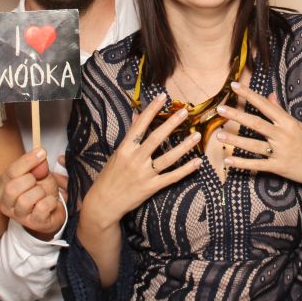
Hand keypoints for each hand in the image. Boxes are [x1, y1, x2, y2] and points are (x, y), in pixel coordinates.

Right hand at [0, 148, 65, 239]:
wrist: (52, 210)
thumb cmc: (41, 190)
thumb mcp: (39, 174)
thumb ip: (38, 165)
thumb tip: (39, 155)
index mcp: (2, 187)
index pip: (10, 172)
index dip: (28, 161)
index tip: (41, 152)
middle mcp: (5, 203)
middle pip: (12, 188)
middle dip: (31, 180)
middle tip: (38, 181)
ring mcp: (18, 215)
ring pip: (25, 200)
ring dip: (40, 192)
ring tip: (43, 194)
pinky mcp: (32, 223)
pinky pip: (41, 208)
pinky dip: (50, 201)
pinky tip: (50, 202)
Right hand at [83, 92, 202, 229]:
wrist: (103, 203)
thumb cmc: (110, 176)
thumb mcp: (117, 153)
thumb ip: (130, 134)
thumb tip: (137, 113)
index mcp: (125, 149)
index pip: (140, 125)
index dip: (151, 110)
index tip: (162, 97)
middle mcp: (135, 159)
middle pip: (156, 138)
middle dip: (171, 124)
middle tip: (184, 112)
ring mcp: (144, 174)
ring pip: (168, 158)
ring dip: (184, 147)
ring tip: (197, 136)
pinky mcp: (151, 187)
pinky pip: (172, 177)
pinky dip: (185, 170)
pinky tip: (197, 162)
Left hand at [216, 82, 301, 195]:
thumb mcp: (299, 125)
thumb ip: (281, 111)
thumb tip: (269, 95)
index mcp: (288, 122)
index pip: (264, 105)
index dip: (249, 95)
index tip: (235, 85)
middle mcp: (283, 135)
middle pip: (255, 123)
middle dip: (236, 116)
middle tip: (219, 109)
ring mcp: (280, 152)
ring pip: (253, 145)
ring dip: (235, 141)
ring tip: (218, 136)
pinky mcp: (279, 168)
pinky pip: (257, 165)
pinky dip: (242, 164)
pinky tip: (228, 161)